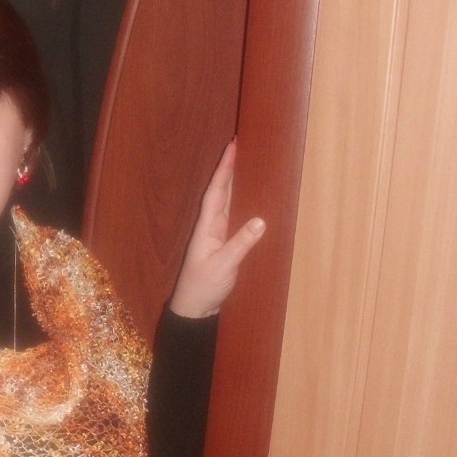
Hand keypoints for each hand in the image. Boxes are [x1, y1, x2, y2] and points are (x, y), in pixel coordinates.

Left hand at [168, 140, 265, 317]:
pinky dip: (242, 204)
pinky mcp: (224, 245)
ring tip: (248, 164)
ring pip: (228, 203)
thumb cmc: (203, 287)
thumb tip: (261, 220)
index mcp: (207, 227)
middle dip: (230, 169)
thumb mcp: (223, 266)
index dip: (224, 170)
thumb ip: (241, 244)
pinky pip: (234, 217)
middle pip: (221, 192)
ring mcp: (217, 235)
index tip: (232, 148)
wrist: (194, 308)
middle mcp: (211, 226)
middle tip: (242, 148)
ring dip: (236, 183)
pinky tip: (251, 198)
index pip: (216, 192)